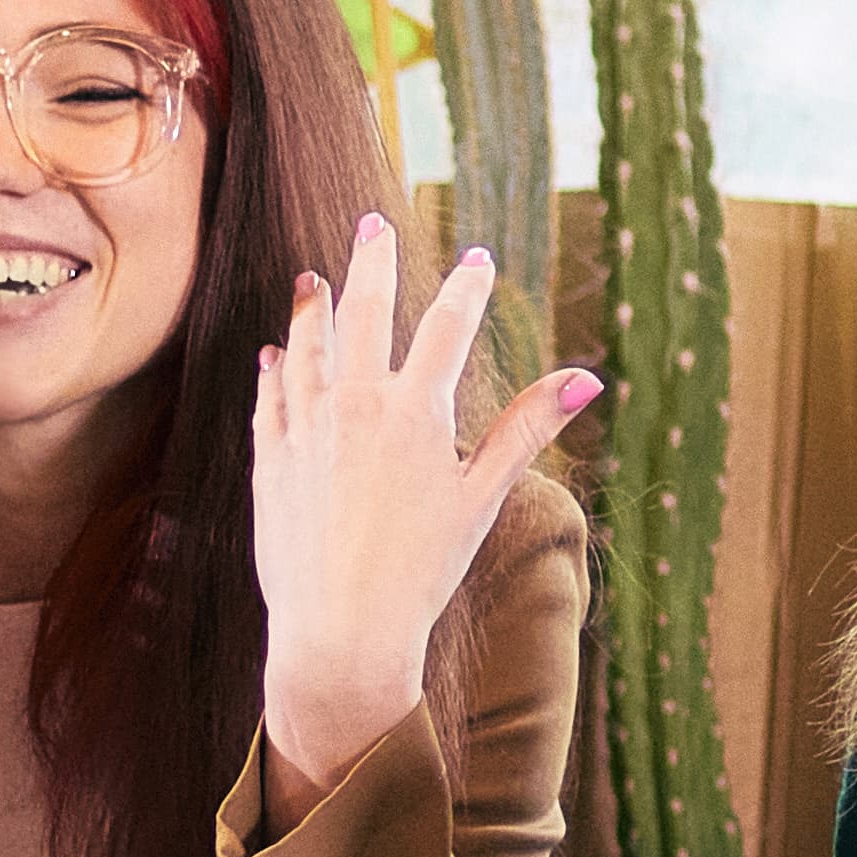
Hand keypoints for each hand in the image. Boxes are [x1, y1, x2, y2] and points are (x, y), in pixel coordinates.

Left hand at [247, 211, 597, 809]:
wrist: (342, 631)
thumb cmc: (422, 571)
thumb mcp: (483, 498)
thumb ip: (527, 430)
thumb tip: (587, 380)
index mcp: (415, 412)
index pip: (447, 327)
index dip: (466, 288)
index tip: (477, 260)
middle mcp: (355, 407)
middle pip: (364, 311)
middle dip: (371, 262)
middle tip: (372, 225)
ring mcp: (305, 430)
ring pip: (305, 347)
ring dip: (312, 308)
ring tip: (312, 280)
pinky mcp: (268, 461)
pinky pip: (269, 399)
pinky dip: (274, 370)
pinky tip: (274, 353)